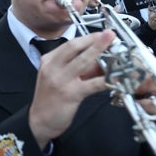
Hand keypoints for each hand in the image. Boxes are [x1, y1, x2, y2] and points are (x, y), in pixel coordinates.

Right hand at [29, 30, 116, 148]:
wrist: (39, 121)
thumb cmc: (50, 99)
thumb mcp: (58, 77)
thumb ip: (76, 68)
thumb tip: (99, 61)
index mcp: (49, 61)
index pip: (69, 44)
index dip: (87, 38)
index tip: (102, 34)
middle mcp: (52, 68)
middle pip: (74, 47)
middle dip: (93, 39)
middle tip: (109, 34)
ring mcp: (60, 80)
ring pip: (82, 61)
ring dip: (100, 52)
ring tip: (113, 47)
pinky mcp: (69, 94)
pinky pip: (92, 84)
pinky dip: (105, 80)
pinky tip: (116, 77)